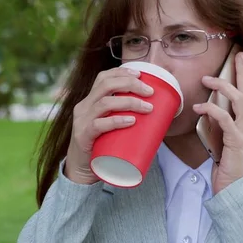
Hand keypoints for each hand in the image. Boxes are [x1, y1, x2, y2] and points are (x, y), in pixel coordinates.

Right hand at [65, 67, 154, 183]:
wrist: (82, 171)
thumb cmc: (103, 146)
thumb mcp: (111, 126)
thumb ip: (127, 117)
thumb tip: (161, 114)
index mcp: (90, 100)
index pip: (103, 78)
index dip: (121, 72)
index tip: (140, 73)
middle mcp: (84, 107)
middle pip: (106, 85)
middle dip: (130, 84)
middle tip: (150, 92)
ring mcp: (81, 121)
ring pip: (105, 103)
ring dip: (130, 102)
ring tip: (148, 108)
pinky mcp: (83, 136)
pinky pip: (99, 124)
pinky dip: (117, 121)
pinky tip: (131, 121)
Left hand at [193, 52, 242, 193]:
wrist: (236, 190)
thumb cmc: (228, 168)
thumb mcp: (227, 143)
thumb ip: (224, 127)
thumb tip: (211, 110)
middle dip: (241, 73)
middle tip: (237, 56)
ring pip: (240, 101)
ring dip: (223, 86)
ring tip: (207, 78)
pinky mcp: (238, 141)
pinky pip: (225, 118)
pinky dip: (212, 109)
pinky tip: (199, 106)